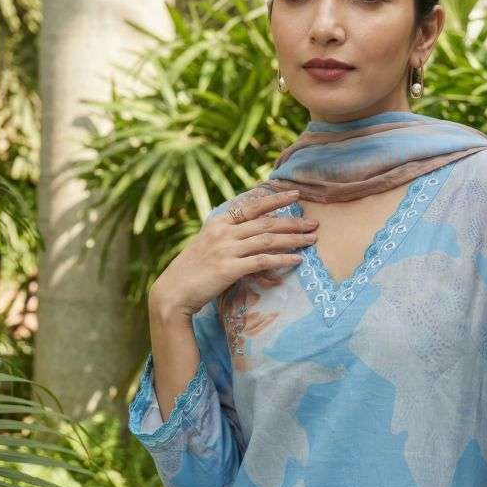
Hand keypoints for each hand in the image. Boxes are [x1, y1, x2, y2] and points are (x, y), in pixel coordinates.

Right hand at [149, 185, 319, 318]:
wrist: (173, 292)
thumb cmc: (191, 271)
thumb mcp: (207, 245)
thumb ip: (226, 236)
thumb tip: (248, 234)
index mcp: (218, 223)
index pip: (251, 206)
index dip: (275, 199)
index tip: (294, 195)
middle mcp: (224, 232)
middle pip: (266, 222)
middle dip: (292, 221)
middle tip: (313, 223)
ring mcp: (227, 249)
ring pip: (268, 239)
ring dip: (293, 239)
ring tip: (311, 239)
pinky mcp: (230, 269)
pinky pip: (262, 261)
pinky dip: (282, 259)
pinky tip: (297, 260)